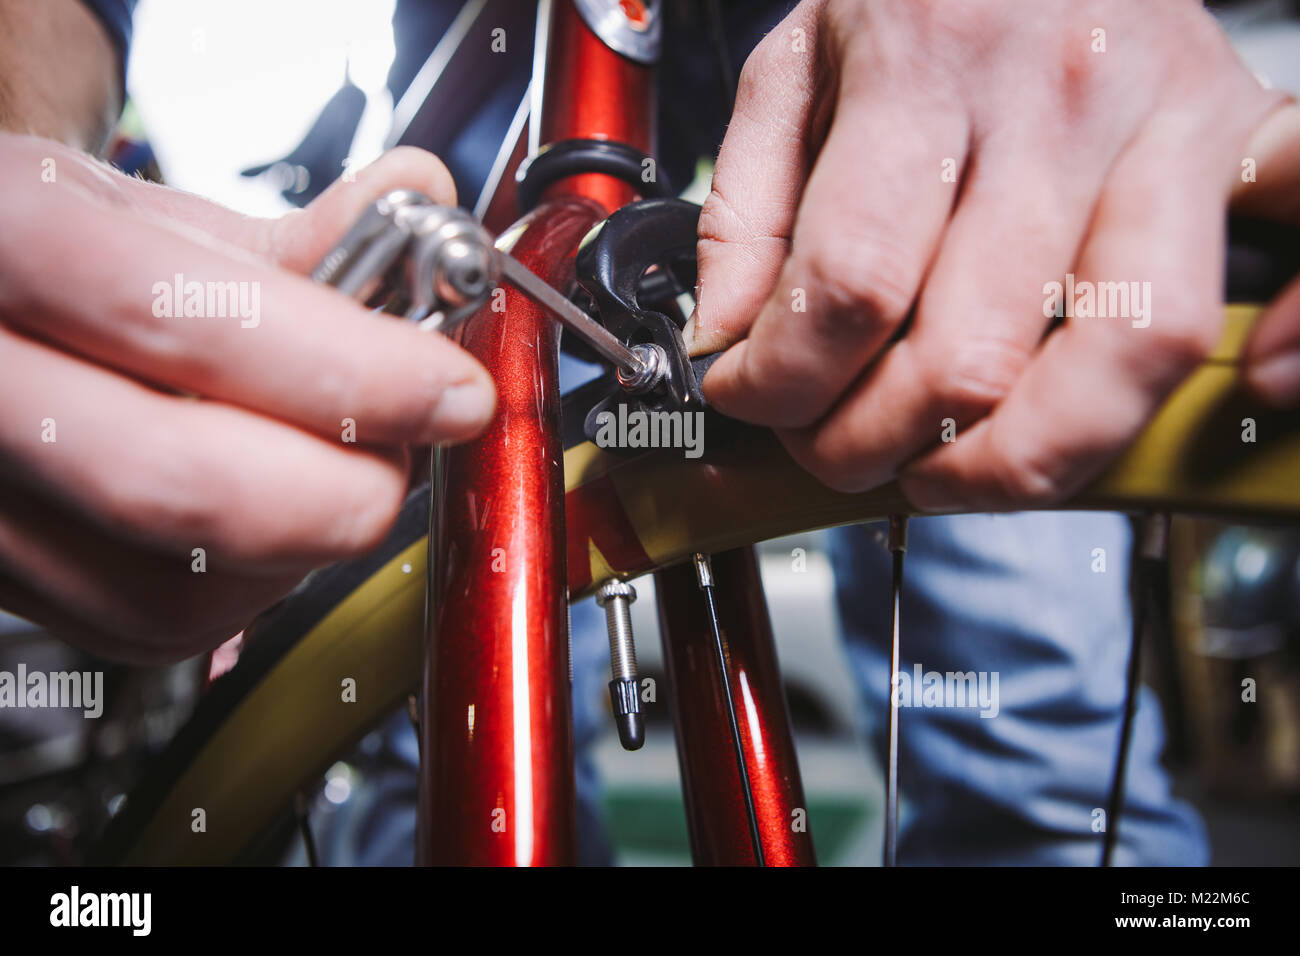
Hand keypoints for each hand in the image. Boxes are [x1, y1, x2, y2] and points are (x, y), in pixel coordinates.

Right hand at [0, 136, 495, 661]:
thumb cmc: (41, 254)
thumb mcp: (144, 210)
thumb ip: (294, 234)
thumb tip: (426, 208)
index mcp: (4, 249)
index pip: (188, 323)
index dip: (350, 371)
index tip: (450, 389)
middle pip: (184, 483)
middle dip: (347, 484)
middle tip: (410, 446)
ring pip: (179, 587)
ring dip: (307, 545)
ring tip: (335, 471)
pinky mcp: (9, 580)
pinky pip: (155, 625)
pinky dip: (252, 584)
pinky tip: (273, 519)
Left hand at [689, 0, 1297, 509]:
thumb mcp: (793, 67)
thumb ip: (744, 216)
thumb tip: (730, 347)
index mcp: (931, 66)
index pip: (851, 285)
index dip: (780, 380)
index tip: (748, 395)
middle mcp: (1064, 102)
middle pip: (971, 352)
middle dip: (871, 443)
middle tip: (831, 445)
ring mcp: (1170, 127)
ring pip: (1125, 353)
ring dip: (1019, 460)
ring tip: (946, 472)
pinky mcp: (1244, 147)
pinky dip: (1287, 339)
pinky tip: (1232, 388)